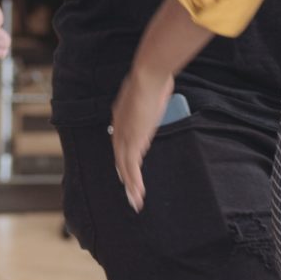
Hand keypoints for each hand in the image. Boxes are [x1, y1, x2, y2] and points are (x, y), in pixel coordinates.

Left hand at [110, 65, 173, 212]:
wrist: (147, 78)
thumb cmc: (154, 79)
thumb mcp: (153, 93)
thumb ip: (153, 100)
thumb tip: (161, 96)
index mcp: (121, 116)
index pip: (120, 142)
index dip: (123, 157)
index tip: (126, 169)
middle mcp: (119, 128)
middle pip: (119, 157)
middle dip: (125, 175)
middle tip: (129, 192)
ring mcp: (125, 136)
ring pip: (124, 166)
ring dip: (130, 185)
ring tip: (134, 201)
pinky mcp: (133, 142)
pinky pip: (132, 167)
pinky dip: (134, 182)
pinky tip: (138, 194)